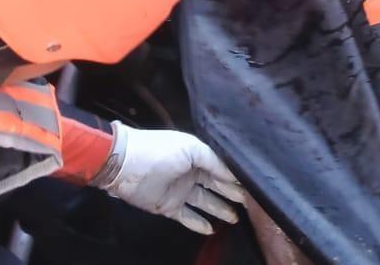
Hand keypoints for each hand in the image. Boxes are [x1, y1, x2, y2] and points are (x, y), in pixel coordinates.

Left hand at [92, 124, 243, 235]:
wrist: (126, 165)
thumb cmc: (160, 152)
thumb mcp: (190, 149)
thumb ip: (212, 160)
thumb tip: (233, 174)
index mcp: (196, 154)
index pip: (220, 167)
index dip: (235, 176)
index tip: (254, 184)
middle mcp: (191, 172)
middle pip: (216, 185)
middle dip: (232, 193)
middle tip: (251, 203)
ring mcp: (181, 191)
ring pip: (205, 202)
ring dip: (220, 209)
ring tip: (237, 218)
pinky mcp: (170, 207)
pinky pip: (188, 216)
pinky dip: (199, 223)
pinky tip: (212, 230)